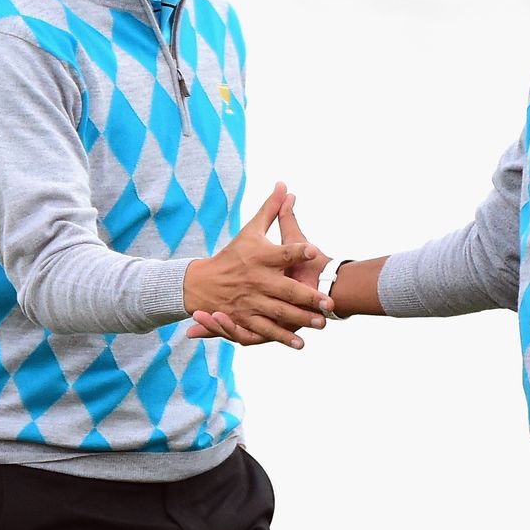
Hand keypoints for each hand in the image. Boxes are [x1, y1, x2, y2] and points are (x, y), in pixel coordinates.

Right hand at [182, 183, 331, 348]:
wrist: (201, 283)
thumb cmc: (233, 254)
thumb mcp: (250, 230)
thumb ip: (271, 209)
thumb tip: (285, 185)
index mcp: (259, 256)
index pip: (282, 253)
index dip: (297, 251)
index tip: (314, 250)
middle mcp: (256, 280)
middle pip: (285, 289)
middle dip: (307, 296)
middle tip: (328, 302)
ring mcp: (251, 302)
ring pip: (279, 313)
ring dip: (299, 320)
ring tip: (321, 324)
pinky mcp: (245, 320)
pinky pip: (266, 331)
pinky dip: (281, 338)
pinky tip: (299, 344)